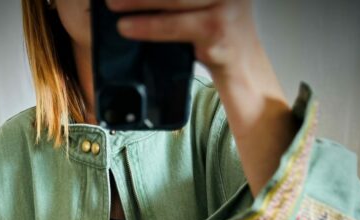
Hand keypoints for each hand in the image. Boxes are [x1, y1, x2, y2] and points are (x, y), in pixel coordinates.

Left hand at [105, 0, 259, 73]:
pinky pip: (176, 27)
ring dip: (139, 2)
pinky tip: (129, 28)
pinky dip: (149, 27)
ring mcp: (227, 6)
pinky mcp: (219, 32)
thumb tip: (134, 1)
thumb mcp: (200, 8)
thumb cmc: (218, 37)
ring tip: (114, 6)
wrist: (246, 72)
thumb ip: (176, 2)